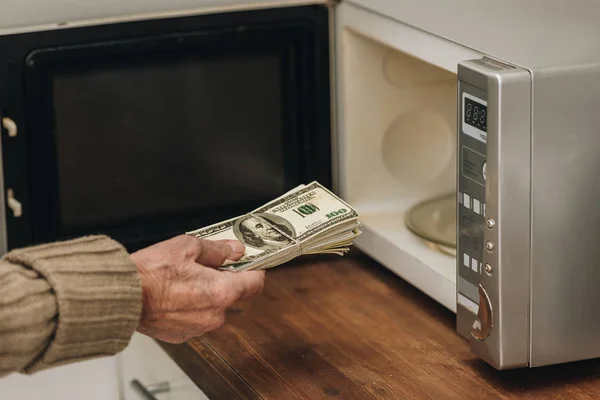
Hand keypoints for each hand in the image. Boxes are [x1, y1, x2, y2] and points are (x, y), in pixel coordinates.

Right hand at [130, 235, 264, 342]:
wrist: (120, 297)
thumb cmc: (150, 273)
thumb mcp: (188, 247)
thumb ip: (217, 249)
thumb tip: (234, 250)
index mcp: (222, 292)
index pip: (255, 283)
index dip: (254, 269)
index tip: (251, 262)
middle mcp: (214, 315)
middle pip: (231, 294)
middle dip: (222, 279)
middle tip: (203, 265)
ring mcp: (198, 328)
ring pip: (212, 307)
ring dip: (204, 294)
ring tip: (181, 280)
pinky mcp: (181, 335)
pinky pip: (194, 318)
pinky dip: (188, 307)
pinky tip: (172, 295)